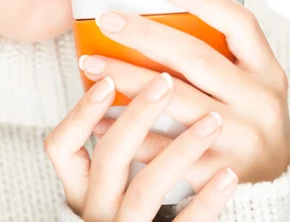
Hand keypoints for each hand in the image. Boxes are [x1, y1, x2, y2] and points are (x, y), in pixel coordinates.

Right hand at [44, 71, 238, 220]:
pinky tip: (227, 174)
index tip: (107, 80)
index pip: (61, 146)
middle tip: (166, 82)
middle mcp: (97, 209)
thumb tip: (135, 81)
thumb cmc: (131, 204)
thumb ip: (118, 143)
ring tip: (214, 121)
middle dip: (138, 114)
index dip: (81, 112)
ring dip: (181, 149)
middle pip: (109, 157)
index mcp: (81, 186)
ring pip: (146, 188)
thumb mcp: (112, 179)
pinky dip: (206, 199)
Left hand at [80, 0, 289, 190]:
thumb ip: (220, 57)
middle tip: (108, 20)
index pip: (240, 23)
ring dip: (129, 80)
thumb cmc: (249, 120)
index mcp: (267, 71)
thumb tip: (156, 16)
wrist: (276, 189)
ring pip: (177, 100)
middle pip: (197, 59)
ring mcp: (243, 138)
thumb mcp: (250, 84)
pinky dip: (130, 132)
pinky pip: (166, 149)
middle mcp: (260, 101)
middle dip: (146, 35)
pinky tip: (99, 120)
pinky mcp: (219, 172)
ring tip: (93, 64)